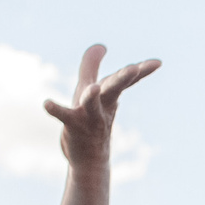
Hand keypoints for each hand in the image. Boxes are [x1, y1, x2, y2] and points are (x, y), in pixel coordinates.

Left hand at [42, 43, 159, 175]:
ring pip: (92, 104)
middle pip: (114, 89)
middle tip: (134, 68)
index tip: (158, 63)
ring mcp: (88, 117)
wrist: (88, 159)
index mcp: (109, 95)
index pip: (127, 81)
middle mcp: (103, 105)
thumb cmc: (90, 120)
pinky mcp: (72, 126)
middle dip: (123, 78)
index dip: (142, 71)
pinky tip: (46, 103)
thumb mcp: (90, 89)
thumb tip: (101, 45)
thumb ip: (92, 66)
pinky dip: (55, 110)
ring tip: (93, 87)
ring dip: (92, 96)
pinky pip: (64, 116)